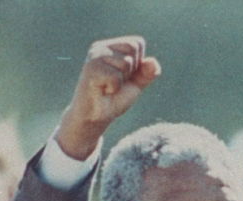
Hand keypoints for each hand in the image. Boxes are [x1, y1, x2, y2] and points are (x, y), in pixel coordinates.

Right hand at [55, 36, 160, 159]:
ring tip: (107, 86)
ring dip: (121, 80)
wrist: (96, 116)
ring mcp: (94, 56)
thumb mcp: (136, 84)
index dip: (138, 63)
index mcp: (111, 46)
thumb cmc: (114, 98)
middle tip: (115, 82)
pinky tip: (102, 90)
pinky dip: (114, 87)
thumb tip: (152, 62)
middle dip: (131, 70)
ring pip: (126, 63)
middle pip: (133, 48)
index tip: (124, 76)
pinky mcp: (90, 68)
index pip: (137, 42)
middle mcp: (101, 47)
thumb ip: (147, 73)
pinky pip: (116, 77)